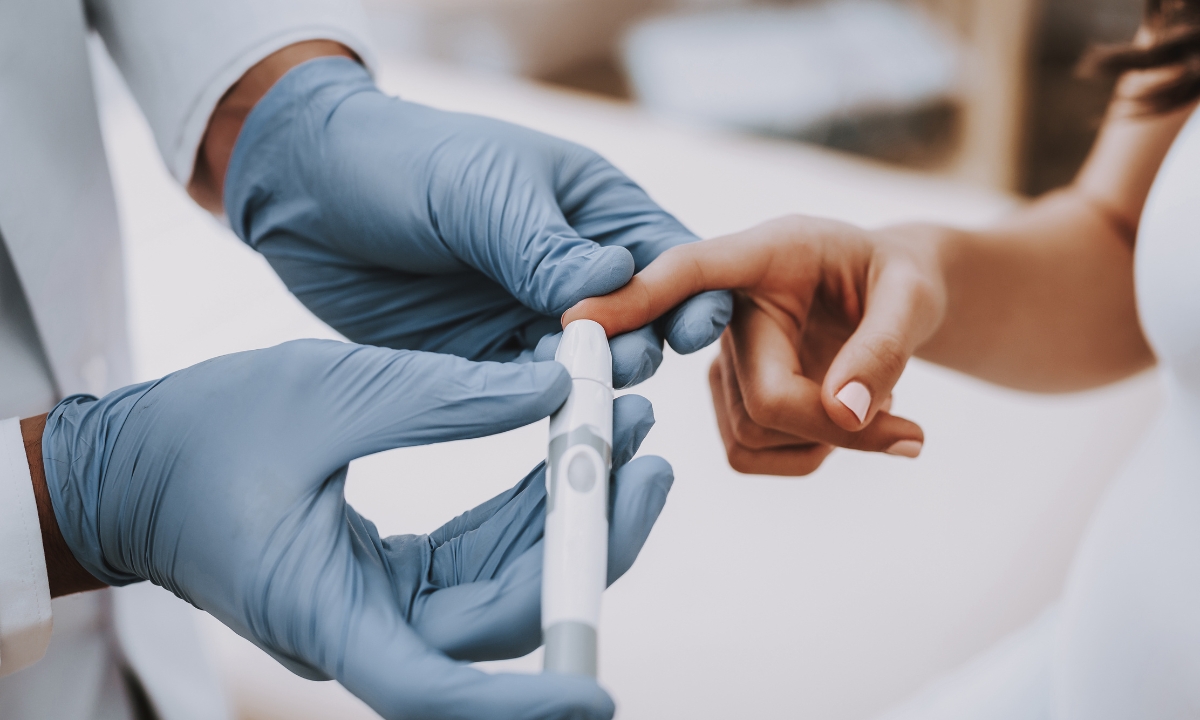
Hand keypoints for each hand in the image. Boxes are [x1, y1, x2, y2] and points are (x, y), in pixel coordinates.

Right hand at [41, 340, 672, 718]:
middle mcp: (366, 627)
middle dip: (586, 546)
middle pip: (504, 619)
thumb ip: (446, 399)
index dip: (523, 705)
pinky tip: (569, 449)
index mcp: (331, 614)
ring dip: (568, 517)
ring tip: (626, 436)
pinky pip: (479, 554)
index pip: (438, 691)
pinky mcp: (391, 576)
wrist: (127, 467)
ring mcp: (382, 605)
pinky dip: (526, 507)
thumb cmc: (201, 436)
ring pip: (503, 584)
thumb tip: (557, 392)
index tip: (600, 697)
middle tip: (647, 465)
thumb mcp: (329, 395)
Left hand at [222, 57, 730, 387]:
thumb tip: (620, 281)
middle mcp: (571, 266)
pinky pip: (529, 388)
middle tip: (626, 358)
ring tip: (589, 384)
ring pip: (588, 361)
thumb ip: (546, 246)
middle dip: (643, 340)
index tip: (693, 322)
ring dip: (595, 376)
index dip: (689, 290)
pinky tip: (547, 407)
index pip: (666, 253)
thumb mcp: (483, 191)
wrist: (307, 190)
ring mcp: (528, 312)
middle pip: (639, 317)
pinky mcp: (484, 355)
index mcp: (591, 207)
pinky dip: (544, 400)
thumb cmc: (405, 161)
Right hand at [566, 215, 940, 474]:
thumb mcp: (914, 295)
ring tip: (880, 404)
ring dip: (831, 441)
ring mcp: (723, 360)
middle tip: (912, 437)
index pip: (689, 274)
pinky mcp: (729, 402)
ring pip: (759, 435)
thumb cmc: (900, 279)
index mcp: (764, 255)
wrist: (893, 298)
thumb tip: (845, 411)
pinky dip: (808, 456)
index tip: (580, 319)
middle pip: (764, 399)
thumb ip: (884, 346)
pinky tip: (839, 419)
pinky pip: (753, 455)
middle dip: (840, 428)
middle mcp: (729, 308)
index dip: (636, 298)